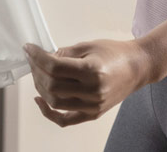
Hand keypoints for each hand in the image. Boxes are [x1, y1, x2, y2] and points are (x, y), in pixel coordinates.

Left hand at [23, 39, 156, 127]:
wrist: (137, 67)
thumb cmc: (115, 53)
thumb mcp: (89, 46)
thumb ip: (65, 53)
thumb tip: (45, 58)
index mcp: (92, 70)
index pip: (55, 67)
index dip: (37, 57)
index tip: (29, 49)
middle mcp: (93, 91)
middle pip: (52, 85)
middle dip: (36, 71)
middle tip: (32, 59)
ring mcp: (93, 105)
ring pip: (55, 102)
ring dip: (40, 88)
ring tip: (37, 74)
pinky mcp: (93, 114)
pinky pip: (65, 120)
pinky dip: (49, 113)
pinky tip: (39, 100)